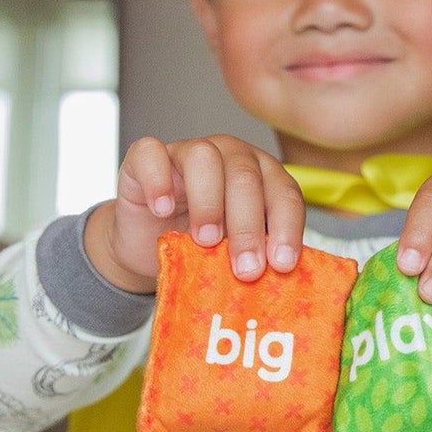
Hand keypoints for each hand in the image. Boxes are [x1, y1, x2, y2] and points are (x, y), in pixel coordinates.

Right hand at [84, 135, 304, 293]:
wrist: (148, 246)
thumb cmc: (199, 246)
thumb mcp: (233, 255)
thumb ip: (254, 256)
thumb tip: (274, 279)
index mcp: (262, 176)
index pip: (283, 192)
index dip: (286, 227)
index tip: (282, 264)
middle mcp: (230, 155)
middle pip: (245, 176)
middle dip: (248, 226)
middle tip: (246, 269)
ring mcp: (186, 151)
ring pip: (204, 157)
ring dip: (208, 202)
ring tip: (205, 241)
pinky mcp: (145, 158)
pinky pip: (150, 153)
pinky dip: (157, 181)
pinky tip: (161, 210)